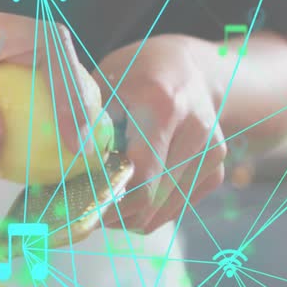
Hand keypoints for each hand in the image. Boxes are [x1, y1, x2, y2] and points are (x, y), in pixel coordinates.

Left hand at [96, 35, 226, 232]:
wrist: (186, 68)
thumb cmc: (133, 75)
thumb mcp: (102, 86)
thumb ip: (88, 126)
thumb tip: (69, 165)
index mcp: (163, 106)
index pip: (142, 175)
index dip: (111, 202)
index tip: (83, 207)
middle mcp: (196, 130)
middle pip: (154, 200)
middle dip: (118, 214)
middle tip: (90, 210)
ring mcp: (212, 152)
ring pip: (166, 211)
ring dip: (134, 217)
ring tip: (109, 201)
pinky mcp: (217, 170)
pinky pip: (178, 207)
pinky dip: (153, 210)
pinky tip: (134, 191)